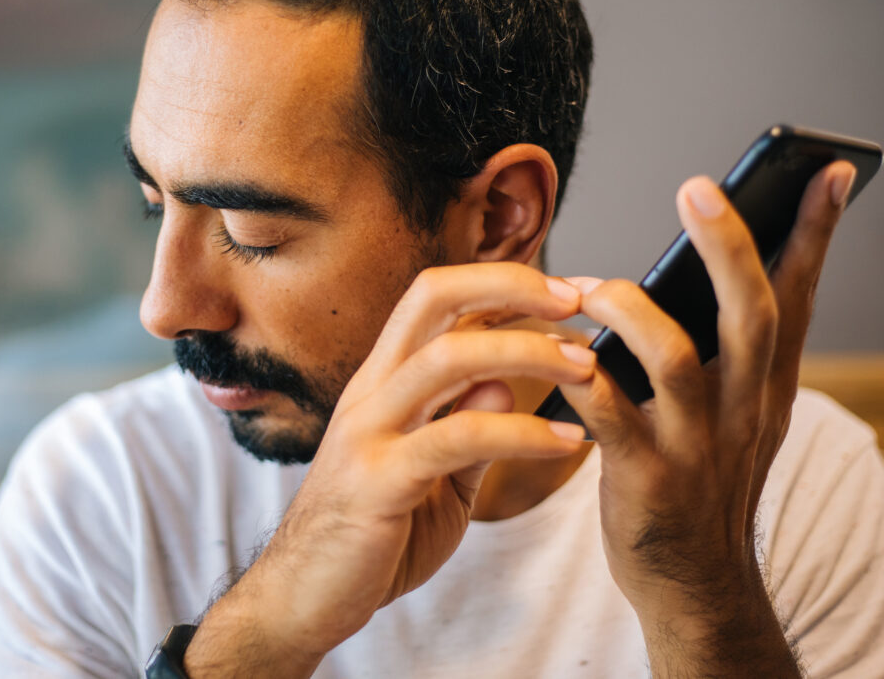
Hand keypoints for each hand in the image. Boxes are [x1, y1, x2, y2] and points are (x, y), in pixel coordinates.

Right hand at [184, 262, 593, 677]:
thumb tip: (503, 380)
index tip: (562, 292)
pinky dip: (521, 431)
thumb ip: (465, 429)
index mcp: (382, 383)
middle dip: (509, 286)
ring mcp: (368, 432)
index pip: (435, 300)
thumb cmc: (368, 539)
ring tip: (584, 366)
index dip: (498, 283)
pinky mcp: (378, 482)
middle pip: (433, 299)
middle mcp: (370, 392)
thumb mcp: (432, 477)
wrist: (299, 600)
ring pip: (447, 358)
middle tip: (576, 301)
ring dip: (526, 351)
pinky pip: (458, 438)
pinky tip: (564, 440)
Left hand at [559, 161, 856, 675]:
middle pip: (748, 315)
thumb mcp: (741, 411)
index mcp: (766, 385)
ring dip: (629, 311)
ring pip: (674, 360)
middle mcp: (743, 410)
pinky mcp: (648, 482)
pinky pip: (609, 417)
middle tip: (698, 187)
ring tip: (591, 287)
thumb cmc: (704, 476)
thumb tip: (717, 260)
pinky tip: (558, 355)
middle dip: (726, 247)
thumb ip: (731, 346)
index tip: (828, 171)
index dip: (813, 234)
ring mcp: (697, 447)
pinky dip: (581, 378)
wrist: (695, 583)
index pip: (797, 297)